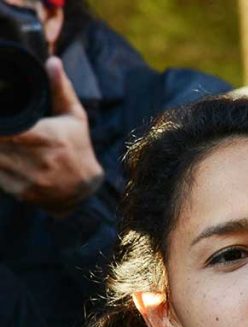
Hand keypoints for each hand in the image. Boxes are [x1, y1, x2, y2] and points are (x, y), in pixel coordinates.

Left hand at [0, 56, 102, 213]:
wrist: (86, 189)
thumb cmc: (78, 147)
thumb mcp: (75, 117)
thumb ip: (61, 89)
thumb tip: (52, 60)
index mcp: (49, 138)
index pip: (7, 130)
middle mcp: (40, 161)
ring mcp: (31, 180)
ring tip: (0, 140)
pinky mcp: (23, 193)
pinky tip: (3, 158)